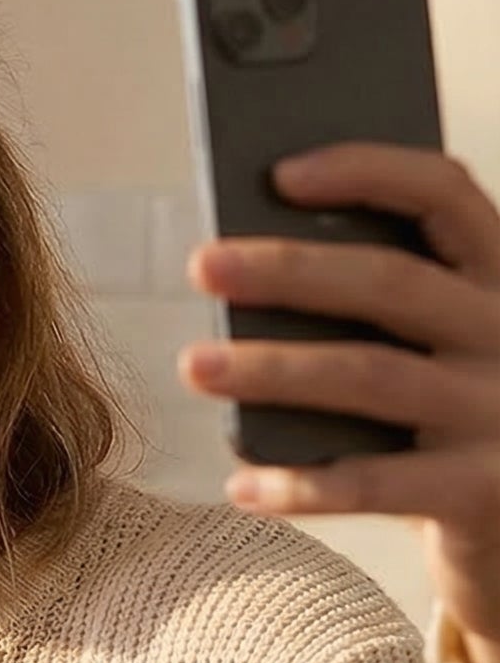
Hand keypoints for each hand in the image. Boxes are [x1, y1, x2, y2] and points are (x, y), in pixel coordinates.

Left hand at [180, 142, 499, 662]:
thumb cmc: (447, 428)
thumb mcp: (428, 354)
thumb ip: (371, 314)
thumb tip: (244, 279)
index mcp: (499, 279)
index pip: (444, 194)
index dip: (365, 173)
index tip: (279, 174)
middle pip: (392, 282)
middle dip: (289, 269)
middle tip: (202, 265)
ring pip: (372, 375)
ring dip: (273, 369)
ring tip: (193, 366)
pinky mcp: (482, 490)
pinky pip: (377, 484)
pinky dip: (301, 486)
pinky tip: (241, 486)